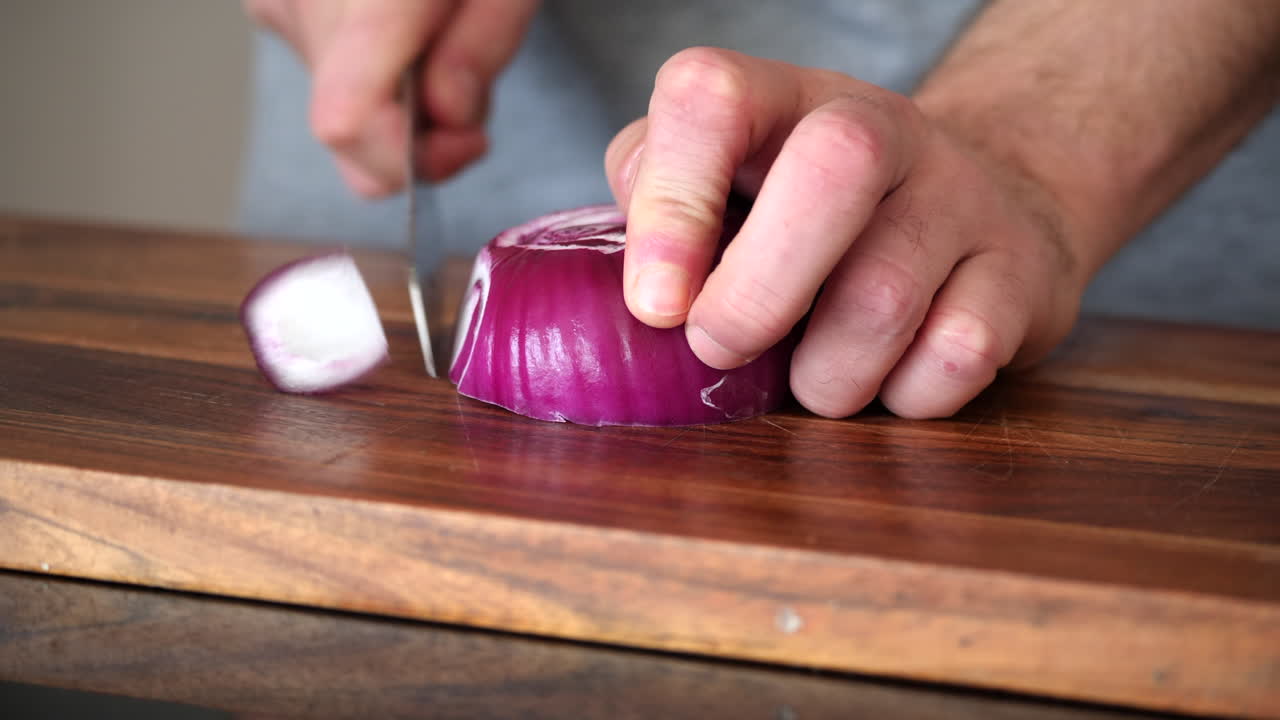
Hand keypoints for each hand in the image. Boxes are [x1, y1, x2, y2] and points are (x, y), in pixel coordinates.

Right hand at [245, 0, 538, 195]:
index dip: (411, 157)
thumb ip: (487, 42)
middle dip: (423, 131)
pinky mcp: (272, 7)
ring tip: (441, 33)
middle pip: (348, 130)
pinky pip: (329, 80)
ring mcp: (277, 2)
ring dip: (402, 104)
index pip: (349, 116)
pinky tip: (405, 28)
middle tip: (473, 80)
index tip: (467, 138)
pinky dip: (378, 77)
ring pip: (338, 114)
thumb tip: (447, 112)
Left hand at [605, 48, 1088, 418]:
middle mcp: (881, 127)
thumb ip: (658, 206)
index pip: (711, 99)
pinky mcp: (1023, 270)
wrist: (981, 211)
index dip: (672, 204)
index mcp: (781, 100)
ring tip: (810, 380)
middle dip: (757, 296)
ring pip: (884, 298)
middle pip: (832, 171)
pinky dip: (904, 396)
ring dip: (825, 376)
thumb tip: (645, 288)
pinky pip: (956, 356)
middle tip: (722, 351)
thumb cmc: (813, 219)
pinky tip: (891, 379)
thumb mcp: (727, 187)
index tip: (655, 306)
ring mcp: (963, 194)